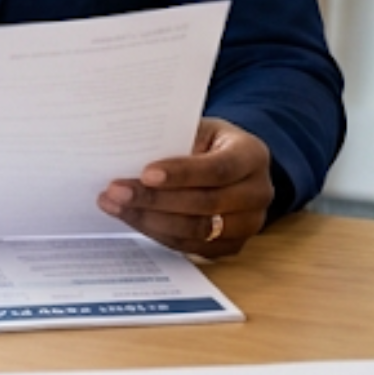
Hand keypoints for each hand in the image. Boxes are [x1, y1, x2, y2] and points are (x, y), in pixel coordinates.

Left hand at [97, 118, 274, 258]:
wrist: (235, 165)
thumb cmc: (211, 142)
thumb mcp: (201, 128)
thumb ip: (176, 140)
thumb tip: (129, 154)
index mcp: (252, 155)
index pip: (218, 169)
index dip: (181, 174)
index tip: (145, 174)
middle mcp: (258, 193)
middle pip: (205, 204)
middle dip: (155, 200)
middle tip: (117, 191)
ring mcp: (249, 224)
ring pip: (196, 230)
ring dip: (150, 220)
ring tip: (115, 205)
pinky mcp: (232, 246)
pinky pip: (191, 246)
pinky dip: (159, 234)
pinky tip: (132, 218)